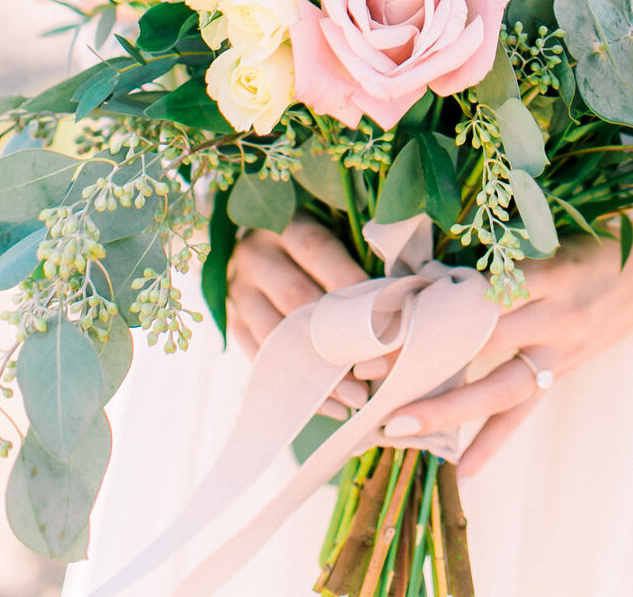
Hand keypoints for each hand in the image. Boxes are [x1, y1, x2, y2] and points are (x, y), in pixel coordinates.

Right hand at [227, 215, 373, 418]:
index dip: (351, 282)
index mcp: (285, 225)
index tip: (385, 315)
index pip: (318, 249)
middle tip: (375, 369)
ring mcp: (238, 292)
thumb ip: (355, 257)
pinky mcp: (232, 323)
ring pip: (276, 336)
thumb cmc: (309, 242)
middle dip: (337, 338)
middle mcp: (255, 256)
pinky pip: (261, 360)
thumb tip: (400, 298)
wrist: (246, 244)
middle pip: (296, 298)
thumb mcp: (326, 230)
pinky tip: (327, 405)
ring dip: (318, 372)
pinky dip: (296, 387)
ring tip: (354, 397)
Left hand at [376, 220, 632, 476]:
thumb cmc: (593, 244)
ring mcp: (558, 352)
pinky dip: (491, 442)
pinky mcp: (560, 374)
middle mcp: (555, 318)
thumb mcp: (552, 236)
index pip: (483, 294)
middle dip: (423, 360)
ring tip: (398, 428)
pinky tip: (460, 472)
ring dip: (445, 410)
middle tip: (369, 374)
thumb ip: (502, 257)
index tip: (384, 317)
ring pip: (496, 388)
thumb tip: (432, 271)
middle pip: (479, 344)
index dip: (435, 307)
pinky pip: (522, 413)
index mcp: (550, 274)